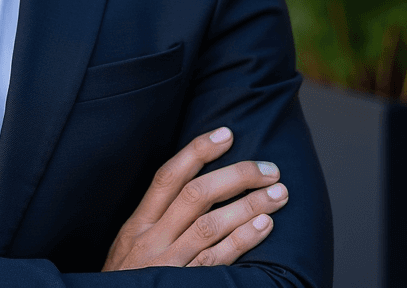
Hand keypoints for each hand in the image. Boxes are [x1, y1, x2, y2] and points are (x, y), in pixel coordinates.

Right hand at [102, 127, 288, 269]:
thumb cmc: (128, 281)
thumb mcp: (130, 246)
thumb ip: (155, 222)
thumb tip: (189, 189)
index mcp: (138, 223)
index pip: (168, 176)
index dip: (197, 151)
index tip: (226, 134)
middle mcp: (152, 238)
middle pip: (196, 195)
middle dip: (236, 176)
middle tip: (269, 169)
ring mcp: (168, 263)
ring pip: (210, 225)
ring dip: (248, 206)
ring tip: (278, 194)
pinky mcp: (184, 286)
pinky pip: (216, 260)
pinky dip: (241, 241)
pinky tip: (264, 225)